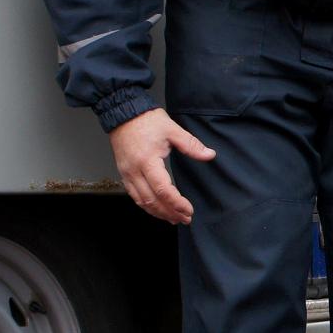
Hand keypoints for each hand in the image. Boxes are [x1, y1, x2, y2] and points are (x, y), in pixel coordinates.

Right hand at [109, 108, 216, 223]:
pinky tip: (157, 209)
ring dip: (158, 213)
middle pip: (152, 200)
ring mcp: (127, 174)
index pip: (163, 190)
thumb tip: (209, 155)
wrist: (123, 113)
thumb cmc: (146, 120)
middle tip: (185, 219)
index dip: (177, 204)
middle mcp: (135, 171)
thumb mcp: (172, 130)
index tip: (189, 210)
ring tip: (173, 218)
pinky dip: (146, 206)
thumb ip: (191, 145)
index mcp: (147, 161)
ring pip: (142, 201)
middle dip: (170, 213)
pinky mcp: (124, 173)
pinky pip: (134, 195)